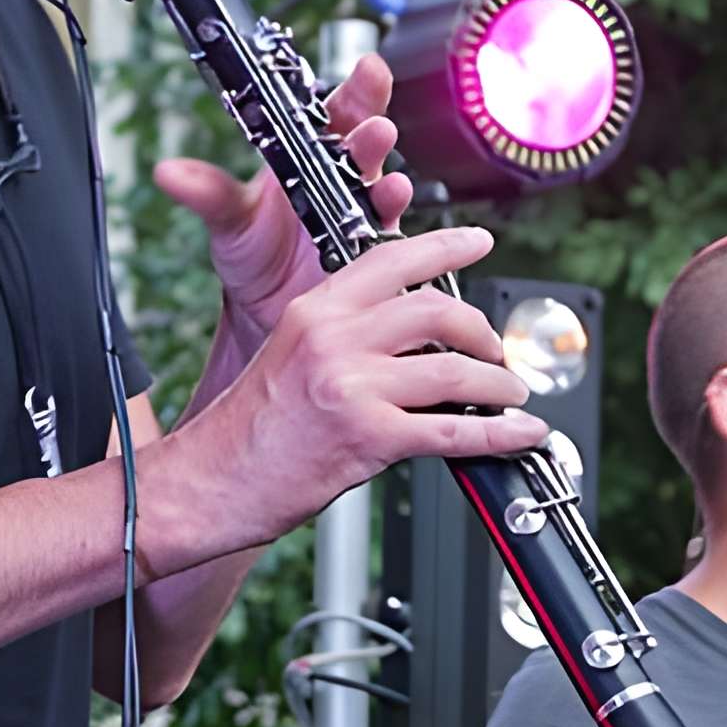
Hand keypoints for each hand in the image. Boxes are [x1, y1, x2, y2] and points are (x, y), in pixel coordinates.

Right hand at [139, 225, 548, 570]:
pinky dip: (499, 433)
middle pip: (438, 309)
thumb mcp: (290, 356)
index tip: (477, 244)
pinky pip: (454, 430)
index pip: (393, 260)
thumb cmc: (246, 431)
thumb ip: (347, 337)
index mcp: (315, 310)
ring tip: (508, 394)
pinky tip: (519, 434)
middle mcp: (334, 338)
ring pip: (456, 369)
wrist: (207, 482)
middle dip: (482, 331)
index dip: (446, 247)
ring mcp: (351, 385)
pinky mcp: (368, 435)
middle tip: (494, 351)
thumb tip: (417, 340)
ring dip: (498, 383)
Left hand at [152, 49, 412, 355]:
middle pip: (366, 143)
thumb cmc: (253, 254)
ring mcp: (360, 216)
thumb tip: (169, 173)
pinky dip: (391, 215)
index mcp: (309, 158)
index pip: (336, 115)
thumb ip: (207, 192)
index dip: (355, 90)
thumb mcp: (228, 218)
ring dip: (385, 173)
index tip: (368, 67)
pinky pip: (387, 231)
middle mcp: (341, 181)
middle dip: (373, 128)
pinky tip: (391, 200)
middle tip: (374, 124)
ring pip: (381, 185)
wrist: (266, 312)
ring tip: (383, 165)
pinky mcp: (371, 253)